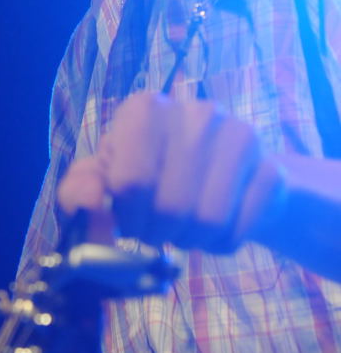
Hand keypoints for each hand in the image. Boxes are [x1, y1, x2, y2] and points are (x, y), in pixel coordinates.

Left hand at [57, 92, 284, 252]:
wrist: (225, 180)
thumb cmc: (152, 178)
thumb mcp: (106, 179)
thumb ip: (79, 189)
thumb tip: (89, 203)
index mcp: (146, 109)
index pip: (130, 181)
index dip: (126, 216)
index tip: (128, 220)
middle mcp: (196, 112)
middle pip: (170, 205)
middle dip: (159, 232)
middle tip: (159, 228)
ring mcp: (240, 136)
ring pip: (208, 220)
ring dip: (191, 239)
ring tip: (186, 226)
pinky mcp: (273, 168)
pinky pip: (241, 228)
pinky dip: (223, 243)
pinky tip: (218, 227)